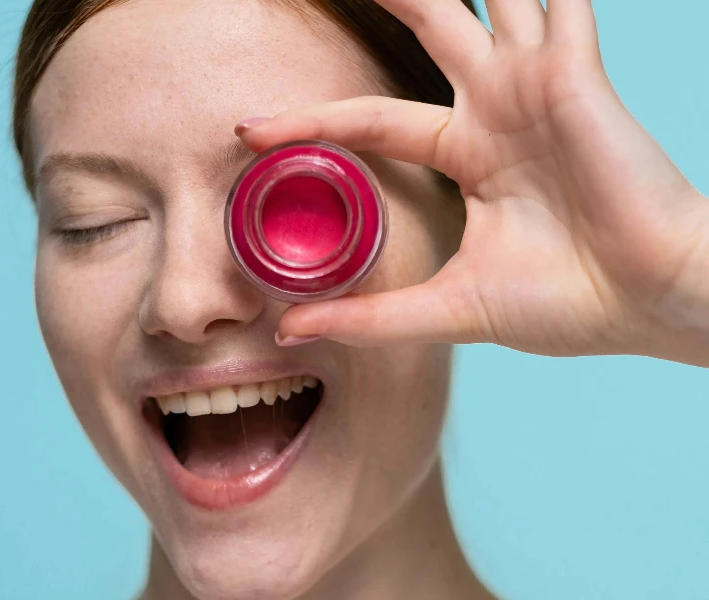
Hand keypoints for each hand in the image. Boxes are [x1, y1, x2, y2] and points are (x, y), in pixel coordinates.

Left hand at [236, 0, 708, 366]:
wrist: (648, 305)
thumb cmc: (567, 305)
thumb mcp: (449, 307)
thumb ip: (372, 317)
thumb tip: (291, 330)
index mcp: (468, 155)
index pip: (368, 121)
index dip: (309, 121)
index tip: (248, 128)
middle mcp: (496, 110)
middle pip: (424, 35)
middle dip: (382, 2)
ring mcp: (534, 87)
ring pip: (479, 4)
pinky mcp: (574, 76)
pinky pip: (558, 5)